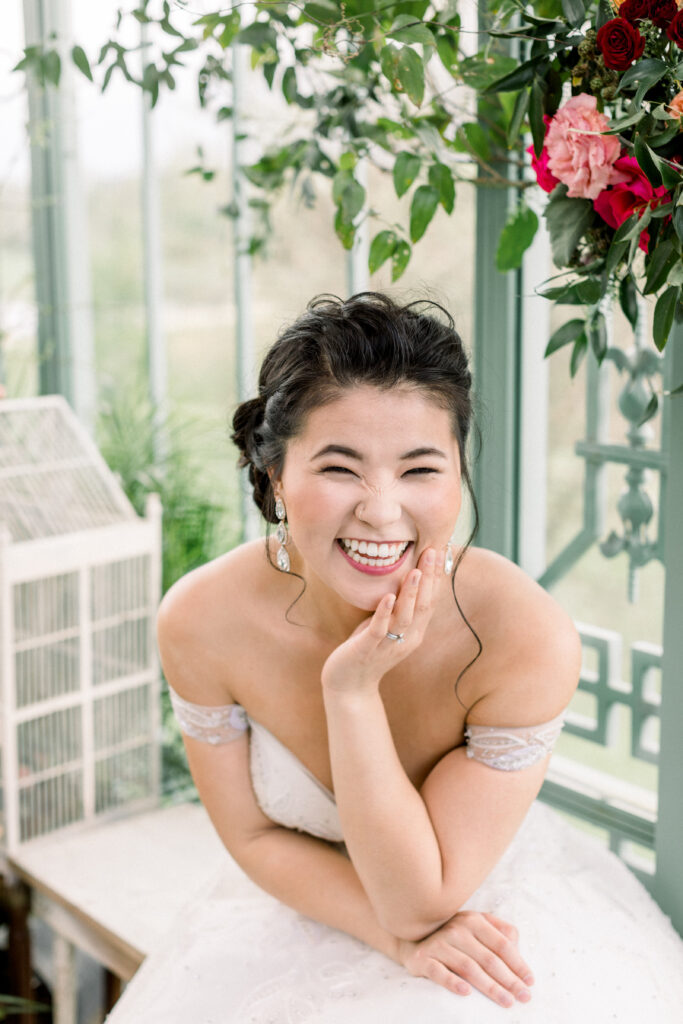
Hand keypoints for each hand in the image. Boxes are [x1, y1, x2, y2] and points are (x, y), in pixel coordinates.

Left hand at [321, 547, 443, 693]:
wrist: (350, 686)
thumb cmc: (367, 650)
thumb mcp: (387, 625)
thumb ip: (398, 606)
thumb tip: (405, 577)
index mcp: (415, 632)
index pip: (431, 600)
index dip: (436, 576)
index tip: (441, 551)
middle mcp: (408, 638)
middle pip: (424, 605)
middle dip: (429, 578)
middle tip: (434, 551)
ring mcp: (389, 645)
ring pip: (405, 617)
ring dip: (412, 593)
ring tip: (416, 570)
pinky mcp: (368, 650)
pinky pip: (379, 630)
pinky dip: (384, 613)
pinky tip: (388, 596)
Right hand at [397, 910, 533, 1008]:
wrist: (413, 938)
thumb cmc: (454, 935)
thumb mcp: (476, 925)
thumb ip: (499, 930)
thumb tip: (517, 944)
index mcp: (473, 920)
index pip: (501, 943)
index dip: (518, 963)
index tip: (530, 981)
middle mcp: (456, 929)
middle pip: (488, 958)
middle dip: (509, 980)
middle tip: (523, 997)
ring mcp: (439, 944)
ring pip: (468, 967)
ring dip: (489, 986)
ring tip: (506, 1001)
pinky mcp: (423, 958)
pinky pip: (439, 972)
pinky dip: (452, 981)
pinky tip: (466, 992)